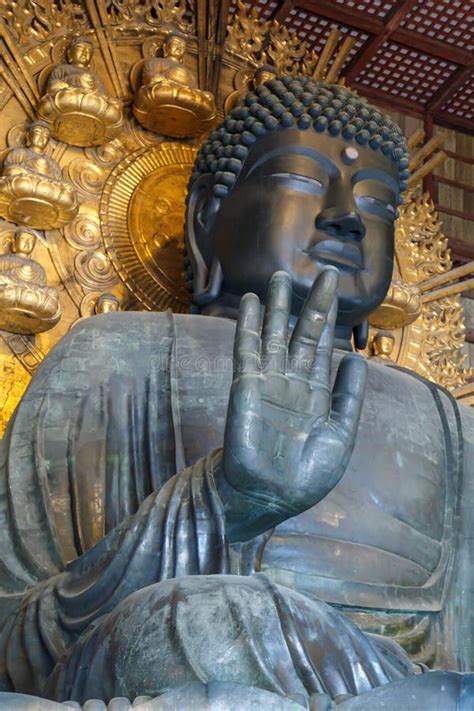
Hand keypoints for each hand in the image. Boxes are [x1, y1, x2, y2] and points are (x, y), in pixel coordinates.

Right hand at [222, 268, 366, 535]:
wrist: (270, 496)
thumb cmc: (306, 475)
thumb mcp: (340, 436)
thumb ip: (348, 398)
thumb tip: (356, 358)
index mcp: (315, 394)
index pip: (323, 349)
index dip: (330, 321)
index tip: (336, 292)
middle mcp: (292, 382)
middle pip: (302, 334)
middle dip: (312, 305)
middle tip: (325, 273)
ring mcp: (268, 381)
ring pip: (273, 335)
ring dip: (276, 307)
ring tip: (280, 277)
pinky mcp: (245, 385)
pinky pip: (247, 350)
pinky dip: (247, 326)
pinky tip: (249, 303)